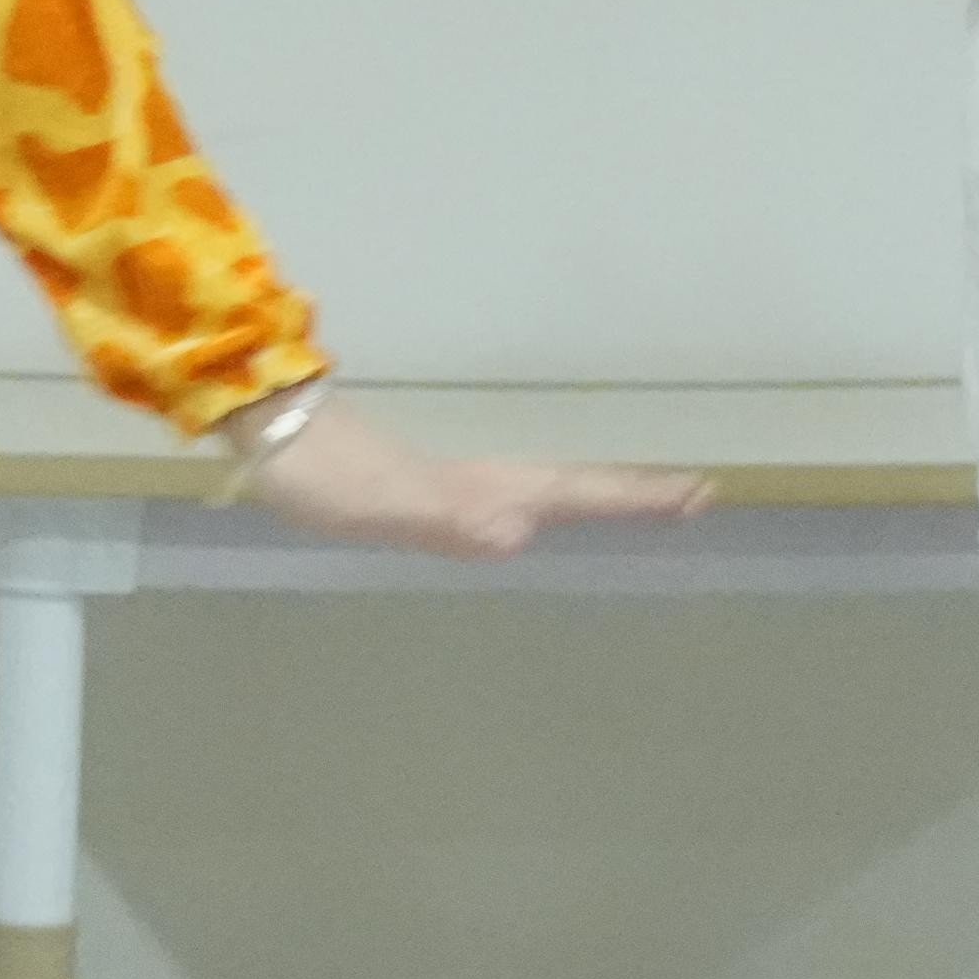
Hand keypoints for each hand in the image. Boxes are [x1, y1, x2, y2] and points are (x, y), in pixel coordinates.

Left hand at [234, 395, 709, 560]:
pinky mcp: (437, 491)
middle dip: (637, 492)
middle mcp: (487, 483)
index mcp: (487, 488)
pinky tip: (544, 513)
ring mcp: (464, 485)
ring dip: (603, 492)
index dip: (634, 496)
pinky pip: (520, 495)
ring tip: (650, 498)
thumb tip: (512, 536)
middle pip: (579, 484)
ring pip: (553, 485)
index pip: (577, 491)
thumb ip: (444, 518)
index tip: (696, 490)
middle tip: (699, 493)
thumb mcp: (385, 504)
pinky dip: (557, 499)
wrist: (279, 442)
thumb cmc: (328, 479)